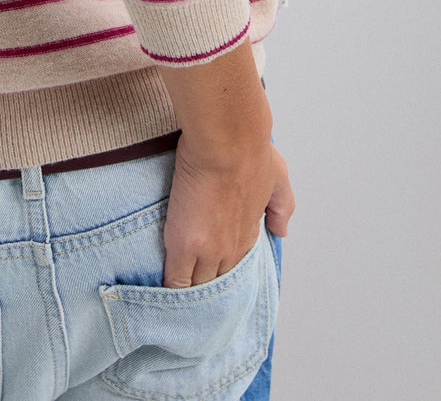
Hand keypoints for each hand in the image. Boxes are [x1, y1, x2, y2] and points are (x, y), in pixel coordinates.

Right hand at [161, 132, 293, 287]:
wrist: (228, 141)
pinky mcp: (185, 245)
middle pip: (217, 284)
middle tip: (189, 291)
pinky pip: (175, 280)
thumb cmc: (250, 150)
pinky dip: (169, 288)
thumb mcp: (278, 178)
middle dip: (204, 289)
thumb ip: (282, 206)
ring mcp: (209, 251)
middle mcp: (232, 249)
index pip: (235, 266)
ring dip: (186, 292)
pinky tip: (159, 292)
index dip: (221, 271)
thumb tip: (281, 230)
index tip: (209, 272)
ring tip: (171, 298)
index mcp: (249, 233)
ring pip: (197, 287)